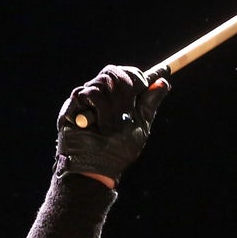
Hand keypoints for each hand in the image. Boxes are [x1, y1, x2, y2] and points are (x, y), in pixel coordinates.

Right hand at [56, 65, 170, 182]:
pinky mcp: (73, 103)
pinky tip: (99, 124)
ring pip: (103, 80)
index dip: (136, 74)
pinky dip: (101, 109)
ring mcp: (86, 98)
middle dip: (126, 88)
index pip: (126, 74)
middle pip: (114, 71)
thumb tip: (163, 82)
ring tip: (110, 125)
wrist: (98, 166)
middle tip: (127, 109)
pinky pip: (91, 92)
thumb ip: (149, 104)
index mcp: (117, 99)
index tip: (149, 79)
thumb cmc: (119, 151)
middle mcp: (101, 96)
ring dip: (113, 105)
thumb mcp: (140, 126)